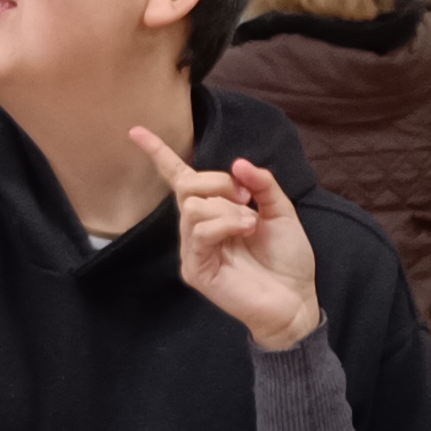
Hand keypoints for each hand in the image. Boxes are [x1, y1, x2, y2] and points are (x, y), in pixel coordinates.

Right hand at [131, 126, 320, 351]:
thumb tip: (238, 163)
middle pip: (188, 185)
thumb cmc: (288, 260)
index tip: (135, 131)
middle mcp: (197, 229)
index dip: (158, 154)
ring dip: (227, 208)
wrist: (296, 300)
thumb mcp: (281, 211)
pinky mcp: (196, 270)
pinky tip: (246, 230)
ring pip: (193, 207)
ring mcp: (194, 250)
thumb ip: (261, 184)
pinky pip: (200, 232)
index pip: (179, 179)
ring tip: (250, 224)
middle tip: (247, 200)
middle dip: (219, 182)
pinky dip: (226, 223)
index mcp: (214, 212)